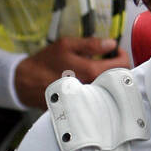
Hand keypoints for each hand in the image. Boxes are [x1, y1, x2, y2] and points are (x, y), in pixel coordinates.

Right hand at [14, 37, 129, 107]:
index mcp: (90, 71)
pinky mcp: (83, 106)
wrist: (27, 83)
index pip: (122, 66)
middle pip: (119, 79)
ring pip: (111, 88)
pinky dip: (100, 88)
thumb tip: (111, 43)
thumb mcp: (67, 45)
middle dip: (117, 68)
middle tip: (108, 60)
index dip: (122, 56)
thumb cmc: (46, 62)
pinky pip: (100, 97)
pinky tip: (90, 81)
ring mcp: (88, 99)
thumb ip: (91, 44)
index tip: (115, 52)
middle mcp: (92, 88)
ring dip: (109, 78)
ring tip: (97, 69)